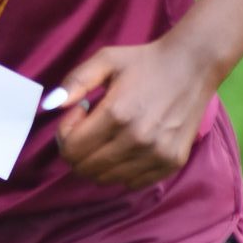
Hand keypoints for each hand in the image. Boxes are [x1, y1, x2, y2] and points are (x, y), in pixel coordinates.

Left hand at [53, 35, 214, 189]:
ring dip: (99, 160)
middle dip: (77, 149)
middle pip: (85, 168)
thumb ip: (75, 81)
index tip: (80, 112)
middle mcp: (137, 140)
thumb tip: (50, 106)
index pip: (71, 149)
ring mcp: (156, 155)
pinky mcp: (171, 163)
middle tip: (91, 126)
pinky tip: (128, 145)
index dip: (66, 132)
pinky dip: (121, 169)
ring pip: (106, 179)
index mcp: (117, 114)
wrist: (193, 66)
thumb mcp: (106, 59)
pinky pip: (132, 183)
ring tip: (111, 133)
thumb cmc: (145, 61)